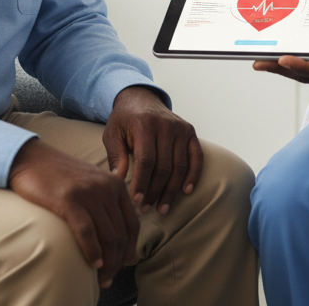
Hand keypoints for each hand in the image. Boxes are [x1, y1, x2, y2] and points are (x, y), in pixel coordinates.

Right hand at [8, 138, 138, 289]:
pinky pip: (87, 232)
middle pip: (121, 234)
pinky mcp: (69, 199)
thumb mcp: (92, 181)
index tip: (124, 265)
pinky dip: (92, 252)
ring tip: (102, 279)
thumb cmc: (61, 176)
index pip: (133, 224)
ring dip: (107, 263)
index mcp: (116, 184)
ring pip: (107, 236)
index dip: (130, 249)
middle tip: (109, 279)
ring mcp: (89, 192)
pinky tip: (93, 265)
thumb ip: (107, 199)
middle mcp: (107, 187)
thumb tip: (118, 234)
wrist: (32, 159)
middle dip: (117, 262)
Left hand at [103, 85, 202, 217]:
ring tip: (162, 208)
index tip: (136, 202)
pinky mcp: (189, 131)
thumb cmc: (124, 120)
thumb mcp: (113, 134)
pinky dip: (193, 175)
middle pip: (164, 167)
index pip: (146, 160)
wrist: (141, 98)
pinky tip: (186, 191)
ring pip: (179, 166)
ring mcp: (180, 128)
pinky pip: (196, 156)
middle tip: (146, 209)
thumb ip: (116, 156)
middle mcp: (166, 125)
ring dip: (172, 190)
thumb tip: (118, 181)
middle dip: (155, 192)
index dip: (142, 183)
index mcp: (144, 124)